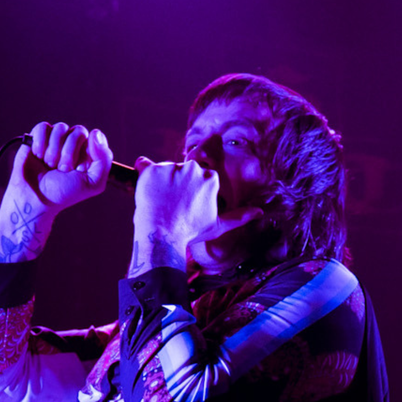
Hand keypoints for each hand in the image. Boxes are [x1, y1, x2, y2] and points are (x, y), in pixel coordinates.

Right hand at [11, 122, 112, 213]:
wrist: (34, 197)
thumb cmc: (63, 192)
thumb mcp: (93, 183)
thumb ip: (104, 159)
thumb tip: (95, 132)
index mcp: (88, 155)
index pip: (94, 138)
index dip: (85, 153)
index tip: (77, 169)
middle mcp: (73, 145)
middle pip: (78, 131)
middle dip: (69, 152)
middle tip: (62, 169)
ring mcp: (56, 140)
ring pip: (60, 128)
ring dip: (54, 149)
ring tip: (49, 165)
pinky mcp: (37, 138)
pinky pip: (43, 127)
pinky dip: (40, 141)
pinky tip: (38, 154)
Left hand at [131, 157, 261, 271]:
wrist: (162, 236)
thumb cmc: (191, 232)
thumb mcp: (218, 225)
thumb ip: (239, 216)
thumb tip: (260, 212)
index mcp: (210, 179)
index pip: (199, 178)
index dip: (192, 192)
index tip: (186, 206)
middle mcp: (192, 169)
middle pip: (183, 171)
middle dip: (177, 184)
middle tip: (172, 205)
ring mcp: (170, 167)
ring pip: (164, 171)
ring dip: (160, 182)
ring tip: (160, 203)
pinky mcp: (150, 169)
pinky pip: (143, 165)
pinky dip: (142, 173)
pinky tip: (145, 189)